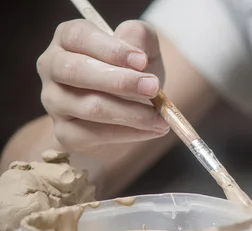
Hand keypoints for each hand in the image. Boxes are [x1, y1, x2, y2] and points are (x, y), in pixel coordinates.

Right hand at [37, 19, 168, 152]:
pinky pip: (94, 135)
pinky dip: (129, 133)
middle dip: (120, 81)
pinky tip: (152, 130)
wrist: (132, 106)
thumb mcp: (142, 46)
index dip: (110, 49)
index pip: (78, 37)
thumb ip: (139, 37)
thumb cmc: (134, 70)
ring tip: (161, 117)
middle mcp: (52, 67)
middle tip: (153, 88)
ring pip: (90, 107)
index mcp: (67, 38)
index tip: (142, 61)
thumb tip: (136, 55)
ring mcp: (54, 101)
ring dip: (132, 113)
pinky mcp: (64, 132)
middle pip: (76, 71)